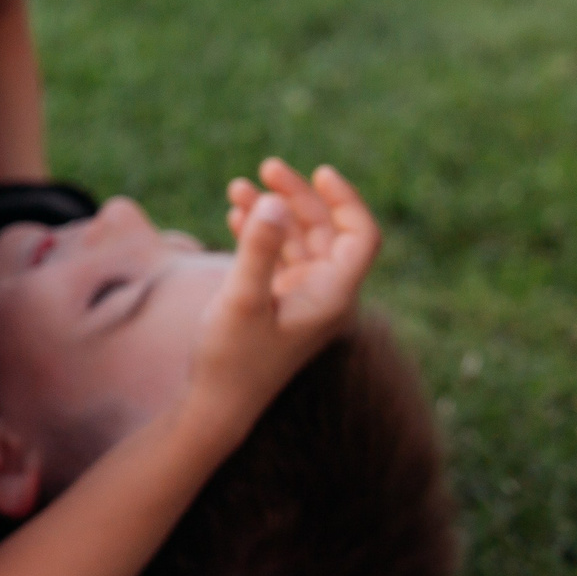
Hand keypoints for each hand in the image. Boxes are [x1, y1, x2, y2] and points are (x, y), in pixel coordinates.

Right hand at [193, 159, 380, 425]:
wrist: (216, 406)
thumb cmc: (232, 358)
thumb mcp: (242, 298)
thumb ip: (259, 247)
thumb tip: (275, 200)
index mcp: (333, 296)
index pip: (361, 236)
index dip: (346, 200)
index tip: (318, 172)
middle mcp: (325, 295)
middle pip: (327, 230)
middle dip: (298, 197)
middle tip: (264, 169)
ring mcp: (302, 299)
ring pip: (299, 240)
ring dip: (273, 211)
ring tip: (238, 187)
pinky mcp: (279, 303)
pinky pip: (279, 256)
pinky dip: (260, 232)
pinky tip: (234, 214)